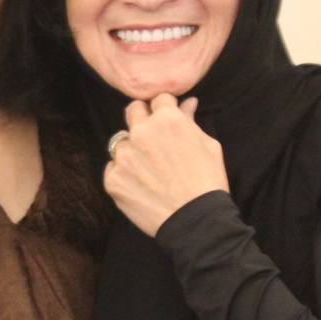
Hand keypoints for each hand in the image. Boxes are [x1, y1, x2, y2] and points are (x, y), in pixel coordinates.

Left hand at [103, 95, 229, 236]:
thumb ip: (190, 120)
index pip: (158, 98)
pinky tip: (139, 184)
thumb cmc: (207, 181)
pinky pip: (112, 167)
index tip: (166, 117)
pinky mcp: (112, 179)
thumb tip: (187, 102)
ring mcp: (123, 156)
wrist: (195, 221)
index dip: (164, 107)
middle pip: (133, 112)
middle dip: (142, 119)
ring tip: (148, 168)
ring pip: (121, 142)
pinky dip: (123, 173)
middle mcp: (141, 133)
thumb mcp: (208, 145)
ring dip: (131, 149)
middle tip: (153, 138)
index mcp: (166, 120)